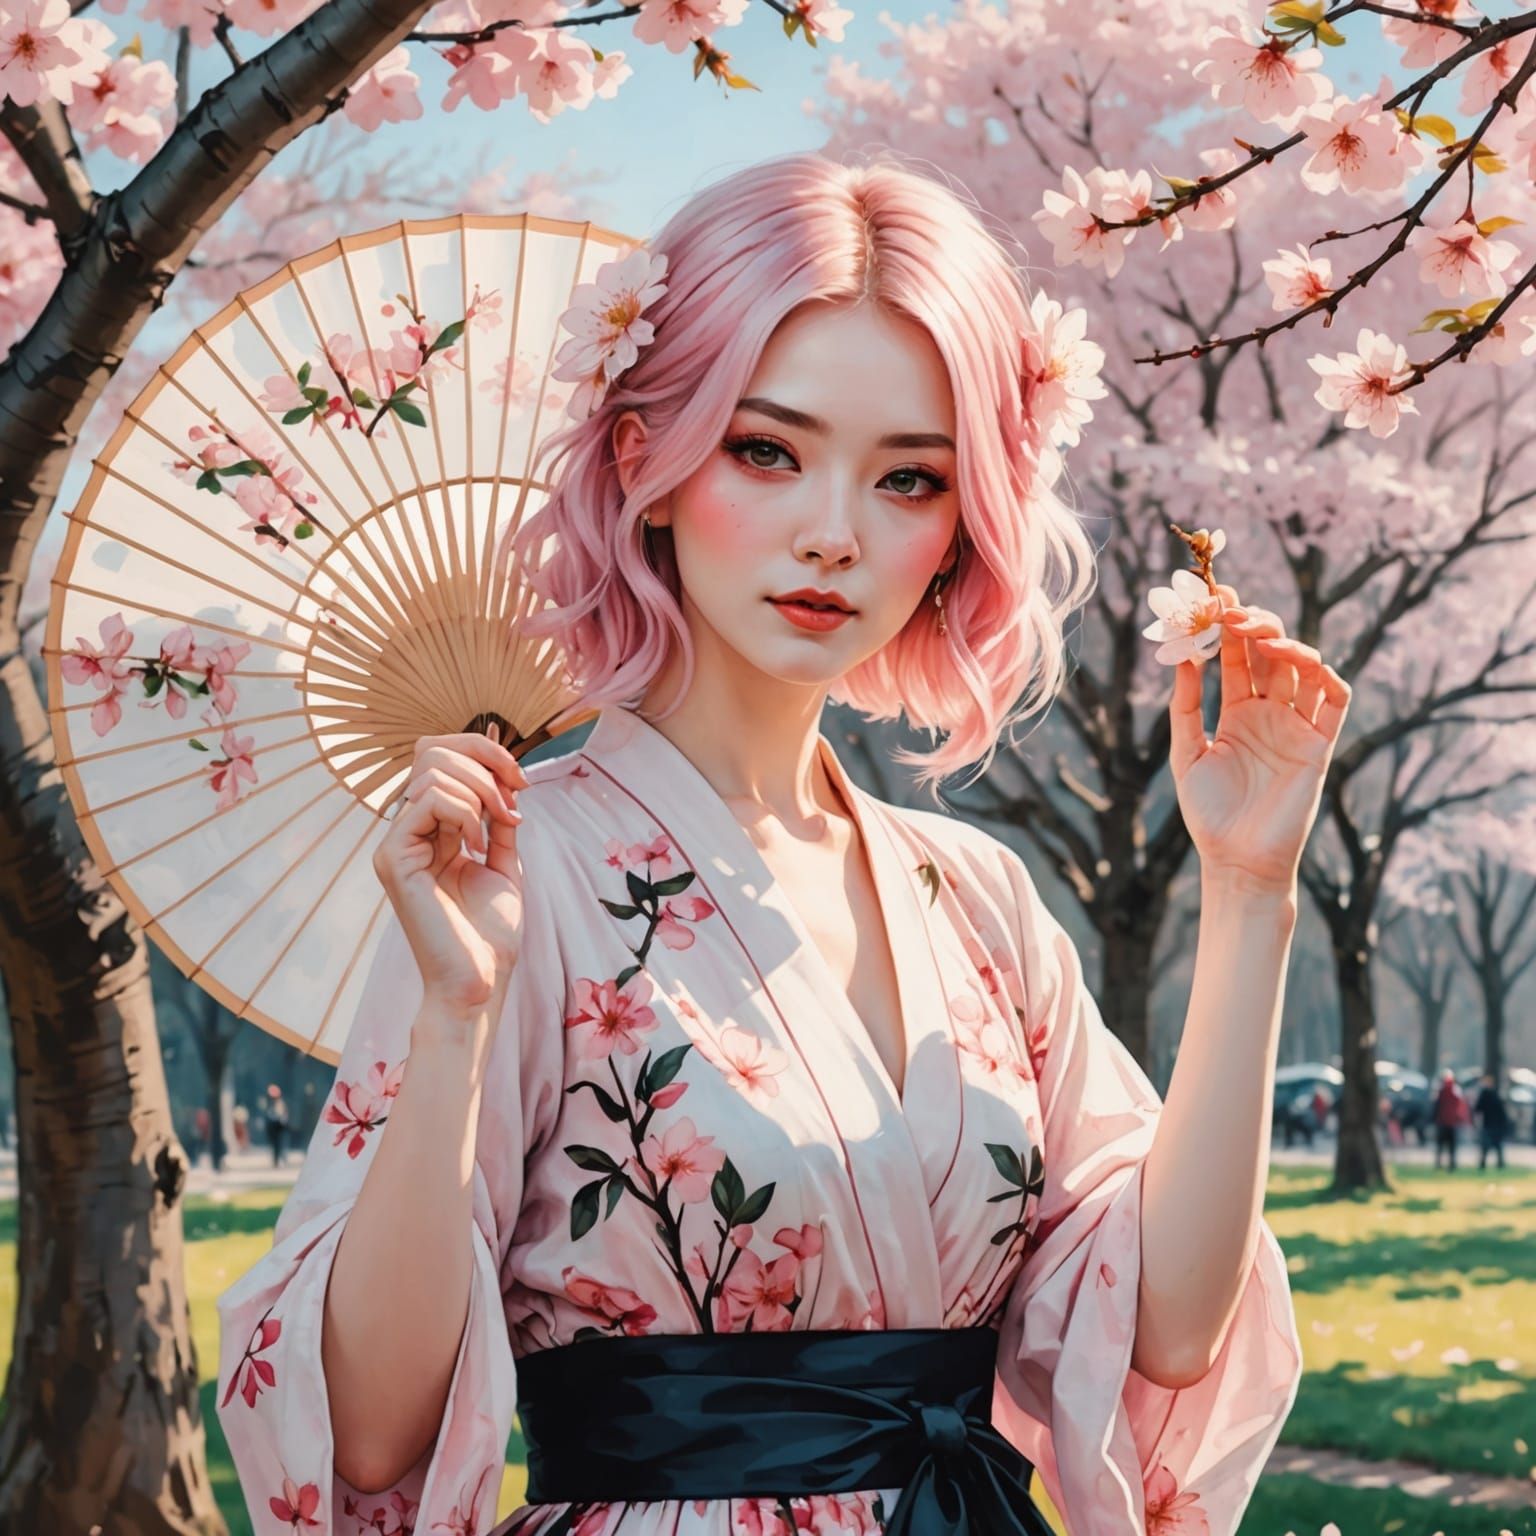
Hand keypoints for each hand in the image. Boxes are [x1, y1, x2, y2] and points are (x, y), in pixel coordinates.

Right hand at [371, 725, 528, 1015]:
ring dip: (481, 789)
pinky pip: (427, 801)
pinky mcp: (393, 858)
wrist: (479, 981)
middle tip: (516, 799)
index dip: (482, 752)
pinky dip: (465, 811)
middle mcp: (406, 832)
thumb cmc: (490, 935)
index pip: (439, 759)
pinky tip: (476, 844)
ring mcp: (395, 844)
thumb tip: (505, 774)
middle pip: (432, 752)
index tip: (521, 781)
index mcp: (429, 831)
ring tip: (502, 823)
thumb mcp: (503, 862)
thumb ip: (498, 819)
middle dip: (485, 762)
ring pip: (432, 771)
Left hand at [1168, 582, 1350, 891]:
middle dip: (1254, 624)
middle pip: (1272, 653)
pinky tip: (1300, 660)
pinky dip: (1325, 675)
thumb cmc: (1209, 814)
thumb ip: (1185, 707)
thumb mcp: (1187, 753)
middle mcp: (1271, 713)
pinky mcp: (1320, 745)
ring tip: (1254, 633)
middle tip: (1228, 607)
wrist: (1236, 860)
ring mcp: (1297, 726)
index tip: (1212, 598)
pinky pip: (1335, 701)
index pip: (1240, 658)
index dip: (1230, 627)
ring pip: (1305, 668)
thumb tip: (1182, 658)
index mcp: (1239, 713)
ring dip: (1285, 643)